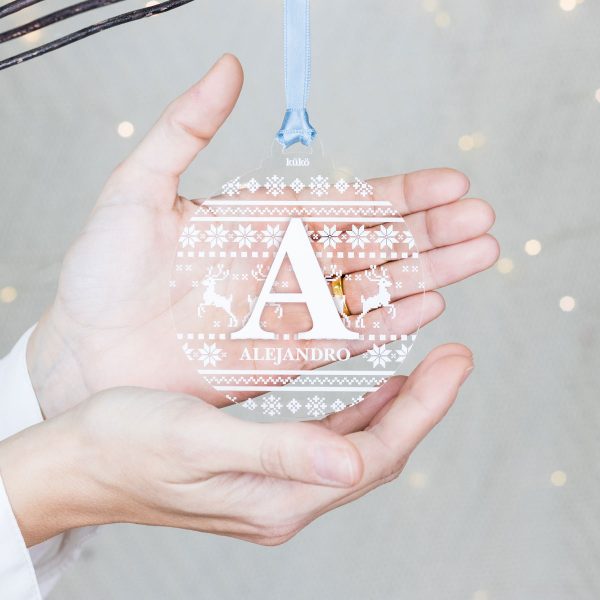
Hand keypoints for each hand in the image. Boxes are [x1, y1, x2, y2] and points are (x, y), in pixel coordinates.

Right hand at [0, 344, 471, 546]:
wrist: (78, 464)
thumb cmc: (127, 445)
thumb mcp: (198, 440)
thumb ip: (277, 452)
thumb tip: (350, 463)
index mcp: (278, 496)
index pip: (376, 454)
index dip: (424, 408)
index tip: (458, 359)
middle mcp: (285, 499)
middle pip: (376, 454)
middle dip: (422, 408)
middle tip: (454, 358)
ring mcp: (274, 487)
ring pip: (357, 448)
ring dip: (395, 411)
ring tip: (424, 371)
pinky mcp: (259, 469)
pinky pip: (327, 442)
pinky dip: (356, 413)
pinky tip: (367, 390)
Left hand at [27, 54, 496, 416]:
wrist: (86, 351)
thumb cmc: (102, 272)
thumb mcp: (138, 186)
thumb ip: (186, 129)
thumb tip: (230, 68)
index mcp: (261, 219)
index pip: (346, 200)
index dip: (400, 192)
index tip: (450, 182)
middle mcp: (285, 262)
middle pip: (374, 243)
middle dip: (430, 231)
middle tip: (484, 218)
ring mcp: (289, 309)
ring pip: (372, 287)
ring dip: (426, 271)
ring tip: (479, 254)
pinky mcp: (286, 355)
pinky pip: (348, 335)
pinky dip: (389, 321)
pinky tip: (430, 304)